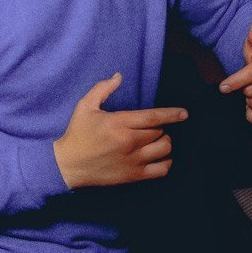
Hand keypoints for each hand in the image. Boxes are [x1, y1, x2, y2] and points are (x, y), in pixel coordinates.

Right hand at [54, 72, 185, 187]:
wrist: (67, 165)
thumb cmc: (77, 134)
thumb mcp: (85, 106)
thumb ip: (103, 89)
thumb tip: (118, 76)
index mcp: (119, 123)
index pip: (154, 117)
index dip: (172, 114)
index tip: (184, 113)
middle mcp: (129, 142)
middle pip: (160, 132)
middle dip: (160, 128)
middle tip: (151, 128)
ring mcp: (133, 160)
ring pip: (164, 149)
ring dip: (164, 143)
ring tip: (156, 141)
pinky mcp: (133, 176)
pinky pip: (161, 170)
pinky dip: (167, 162)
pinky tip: (160, 157)